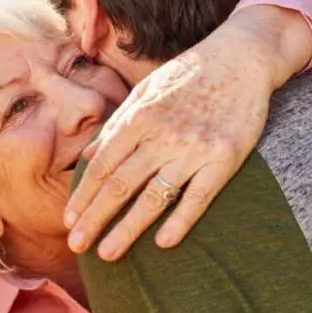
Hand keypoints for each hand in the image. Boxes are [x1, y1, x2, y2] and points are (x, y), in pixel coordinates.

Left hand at [64, 5, 311, 259]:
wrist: (243, 57)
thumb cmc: (190, 74)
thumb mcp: (146, 89)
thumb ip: (118, 122)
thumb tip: (89, 154)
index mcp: (140, 117)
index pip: (102, 165)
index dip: (83, 195)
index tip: (68, 220)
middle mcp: (162, 135)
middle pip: (120, 185)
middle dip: (94, 218)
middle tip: (76, 246)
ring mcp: (194, 148)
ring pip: (153, 197)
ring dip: (127, 229)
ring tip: (108, 254)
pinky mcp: (224, 159)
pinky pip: (198, 197)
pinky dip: (180, 221)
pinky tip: (162, 244)